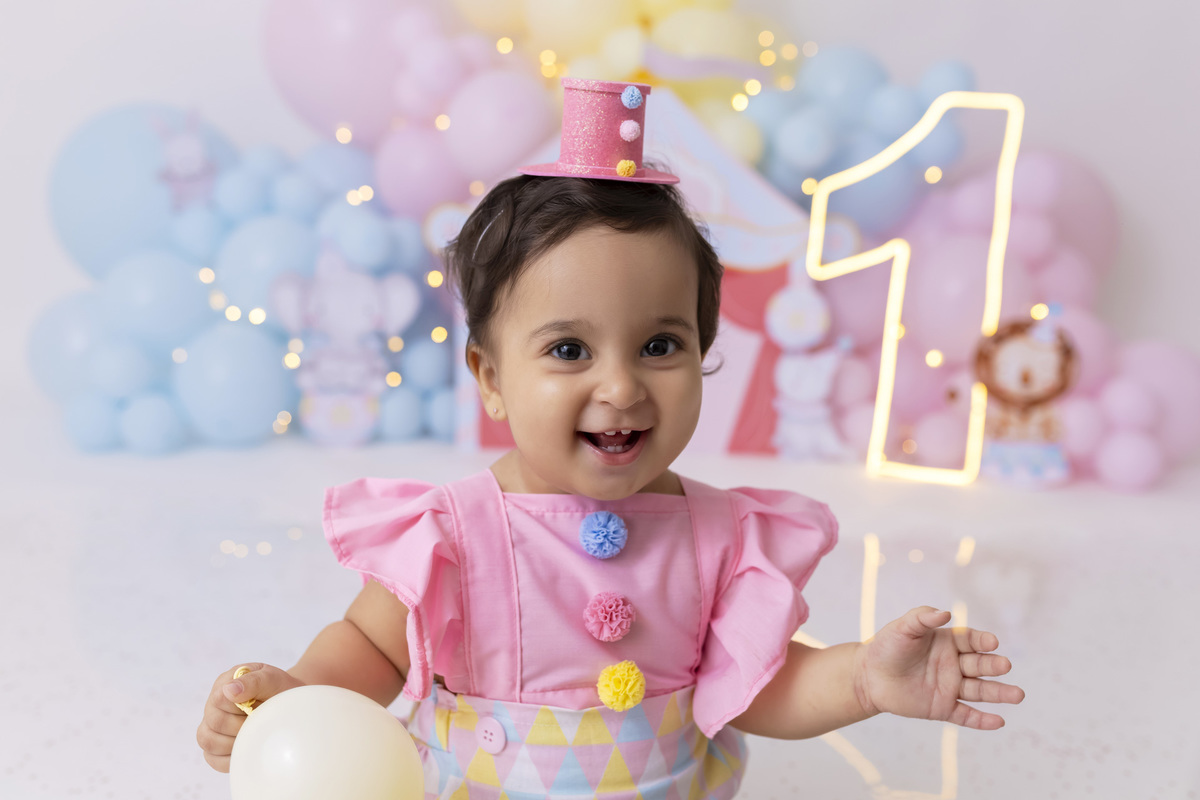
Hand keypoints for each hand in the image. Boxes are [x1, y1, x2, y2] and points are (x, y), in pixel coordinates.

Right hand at [196, 663, 304, 771]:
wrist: (287, 707)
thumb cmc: (278, 691)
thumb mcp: (271, 679)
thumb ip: (253, 681)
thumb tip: (229, 690)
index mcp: (224, 684)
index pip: (219, 699)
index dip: (239, 707)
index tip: (258, 706)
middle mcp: (213, 706)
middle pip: (215, 723)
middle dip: (242, 725)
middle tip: (260, 721)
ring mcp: (211, 727)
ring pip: (208, 742)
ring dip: (235, 742)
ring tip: (255, 733)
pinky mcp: (215, 748)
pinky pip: (213, 759)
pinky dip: (231, 757)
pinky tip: (248, 748)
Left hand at [854, 607, 1024, 729]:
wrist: (868, 676)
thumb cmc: (886, 647)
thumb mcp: (902, 628)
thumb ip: (922, 618)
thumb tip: (945, 613)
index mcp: (948, 643)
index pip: (971, 640)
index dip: (982, 641)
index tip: (992, 642)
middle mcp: (954, 664)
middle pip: (979, 665)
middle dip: (993, 665)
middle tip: (1005, 665)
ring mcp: (950, 687)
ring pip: (979, 691)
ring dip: (999, 693)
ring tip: (1018, 695)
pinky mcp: (942, 708)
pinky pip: (966, 715)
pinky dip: (982, 720)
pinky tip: (999, 722)